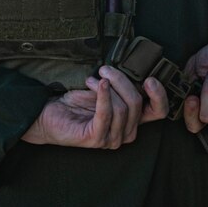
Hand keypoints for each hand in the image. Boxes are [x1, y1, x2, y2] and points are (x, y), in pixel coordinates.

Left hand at [21, 66, 168, 148]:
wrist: (49, 114)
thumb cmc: (77, 101)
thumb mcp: (106, 88)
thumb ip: (123, 85)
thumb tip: (136, 67)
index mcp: (133, 120)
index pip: (159, 112)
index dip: (159, 95)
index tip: (149, 78)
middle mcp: (126, 133)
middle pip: (137, 103)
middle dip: (122, 80)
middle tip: (105, 69)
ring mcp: (111, 139)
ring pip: (123, 107)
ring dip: (108, 86)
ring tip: (93, 78)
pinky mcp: (96, 139)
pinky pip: (106, 113)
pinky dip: (103, 95)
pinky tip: (97, 83)